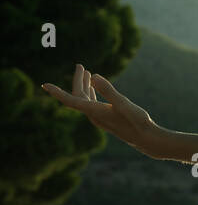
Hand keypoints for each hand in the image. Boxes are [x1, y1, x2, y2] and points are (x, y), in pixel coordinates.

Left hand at [42, 63, 166, 157]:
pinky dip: (91, 93)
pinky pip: (92, 104)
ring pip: (85, 100)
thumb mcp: (124, 103)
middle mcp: (94, 115)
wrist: (146, 139)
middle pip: (78, 96)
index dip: (56, 92)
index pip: (70, 100)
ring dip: (85, 85)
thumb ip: (108, 90)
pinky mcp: (106, 118)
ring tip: (86, 73)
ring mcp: (99, 118)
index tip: (44, 85)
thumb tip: (94, 76)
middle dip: (77, 81)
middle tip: (80, 66)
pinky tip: (94, 88)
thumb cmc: (137, 121)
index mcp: (95, 111)